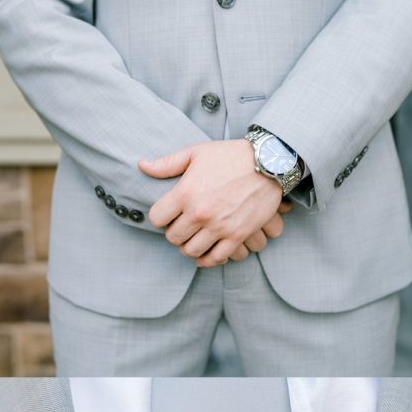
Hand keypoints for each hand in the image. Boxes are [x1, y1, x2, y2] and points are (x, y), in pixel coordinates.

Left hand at [139, 140, 289, 266]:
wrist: (269, 163)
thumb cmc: (230, 156)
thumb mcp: (196, 153)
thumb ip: (167, 164)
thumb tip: (142, 166)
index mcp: (185, 192)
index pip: (156, 218)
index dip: (160, 217)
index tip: (168, 214)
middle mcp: (200, 212)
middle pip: (173, 237)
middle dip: (174, 232)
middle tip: (182, 226)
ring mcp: (219, 226)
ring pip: (191, 251)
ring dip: (189, 247)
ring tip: (194, 238)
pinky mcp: (237, 235)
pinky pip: (215, 258)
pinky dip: (207, 259)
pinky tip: (206, 253)